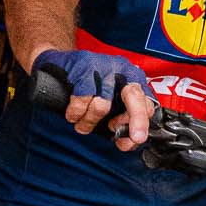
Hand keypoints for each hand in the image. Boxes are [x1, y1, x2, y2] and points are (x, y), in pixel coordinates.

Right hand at [35, 46, 155, 152]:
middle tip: (135, 138)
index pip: (146, 103)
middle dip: (136, 120)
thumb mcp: (111, 102)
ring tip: (82, 125)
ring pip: (103, 105)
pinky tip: (72, 115)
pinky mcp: (83, 65)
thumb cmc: (87, 85)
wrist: (59, 64)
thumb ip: (122, 119)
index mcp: (133, 79)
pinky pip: (82, 98)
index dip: (140, 124)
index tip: (134, 139)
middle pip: (134, 97)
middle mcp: (121, 70)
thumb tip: (128, 141)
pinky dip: (76, 112)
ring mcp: (103, 66)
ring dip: (90, 122)